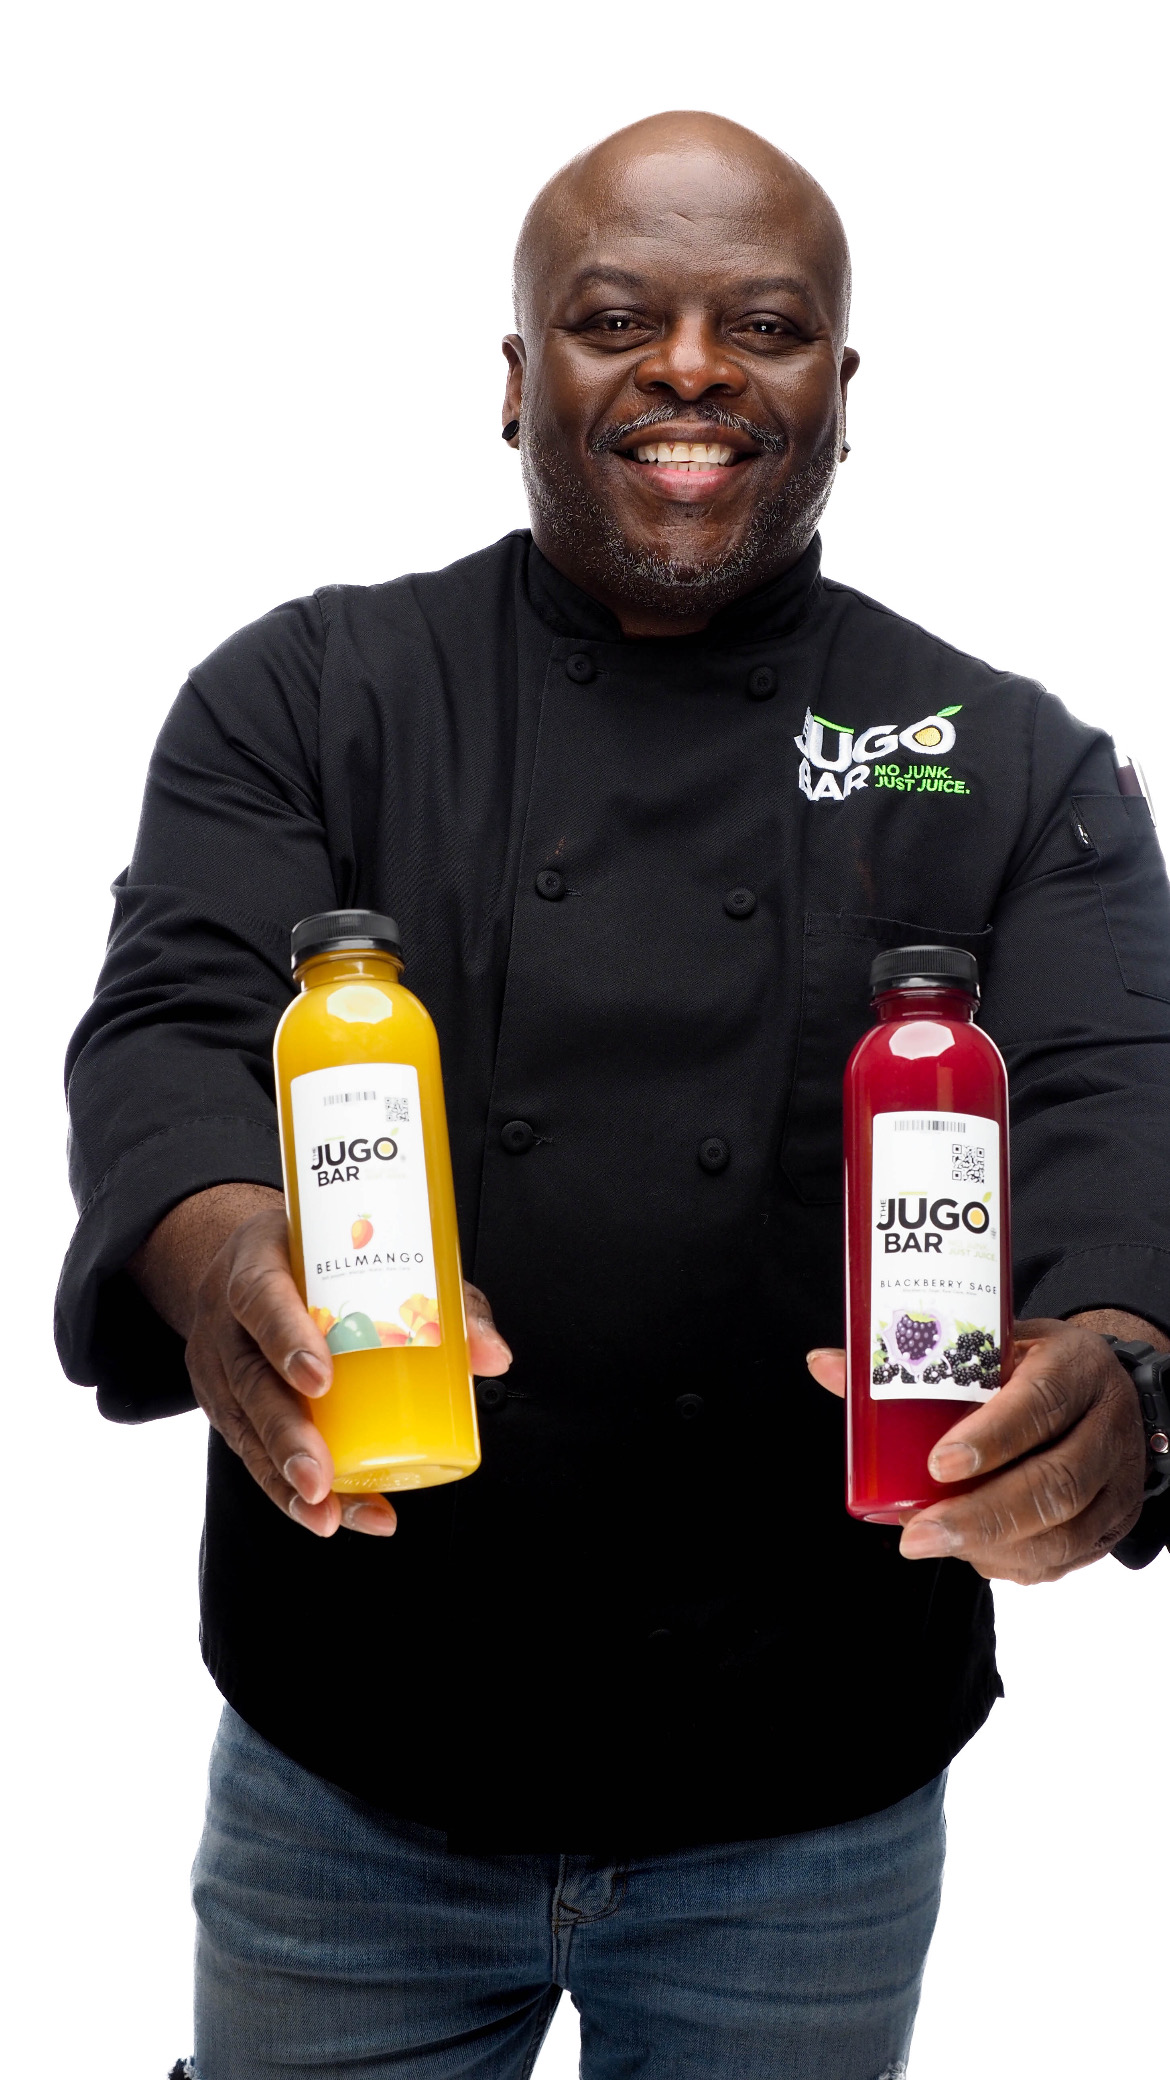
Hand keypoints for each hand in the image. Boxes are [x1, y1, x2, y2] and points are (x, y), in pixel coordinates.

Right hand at [183, 1204, 511, 1539]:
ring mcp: (218, 1364)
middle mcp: (228, 1318)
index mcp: (257, 1263)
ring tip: (327, 1512)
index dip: (288, 1338)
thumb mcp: (365, 1255)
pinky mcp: (221, 1403)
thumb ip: (435, 1298)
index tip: (321, 1380)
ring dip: (285, 1479)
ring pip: (244, 1427)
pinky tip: (329, 1515)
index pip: (261, 1297)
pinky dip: (288, 1490)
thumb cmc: (315, 1258)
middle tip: (322, 1477)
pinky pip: (249, 1451)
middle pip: (250, 1381)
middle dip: (288, 1436)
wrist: (241, 1261)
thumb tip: (493, 1354)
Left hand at [806, 1318, 1148, 1582]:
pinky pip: (1065, 1558)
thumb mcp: (991, 1346)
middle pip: (1055, 1482)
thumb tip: (823, 1365)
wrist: (1106, 1391)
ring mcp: (1116, 1479)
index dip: (991, 1437)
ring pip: (1063, 1530)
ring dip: (991, 1546)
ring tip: (932, 1544)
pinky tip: (971, 1553)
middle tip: (918, 1535)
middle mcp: (1106, 1425)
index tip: (937, 1464)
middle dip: (980, 1515)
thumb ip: (913, 1363)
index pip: (1040, 1404)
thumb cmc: (1033, 1367)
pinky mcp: (1113, 1523)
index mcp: (1075, 1368)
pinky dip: (1012, 1563)